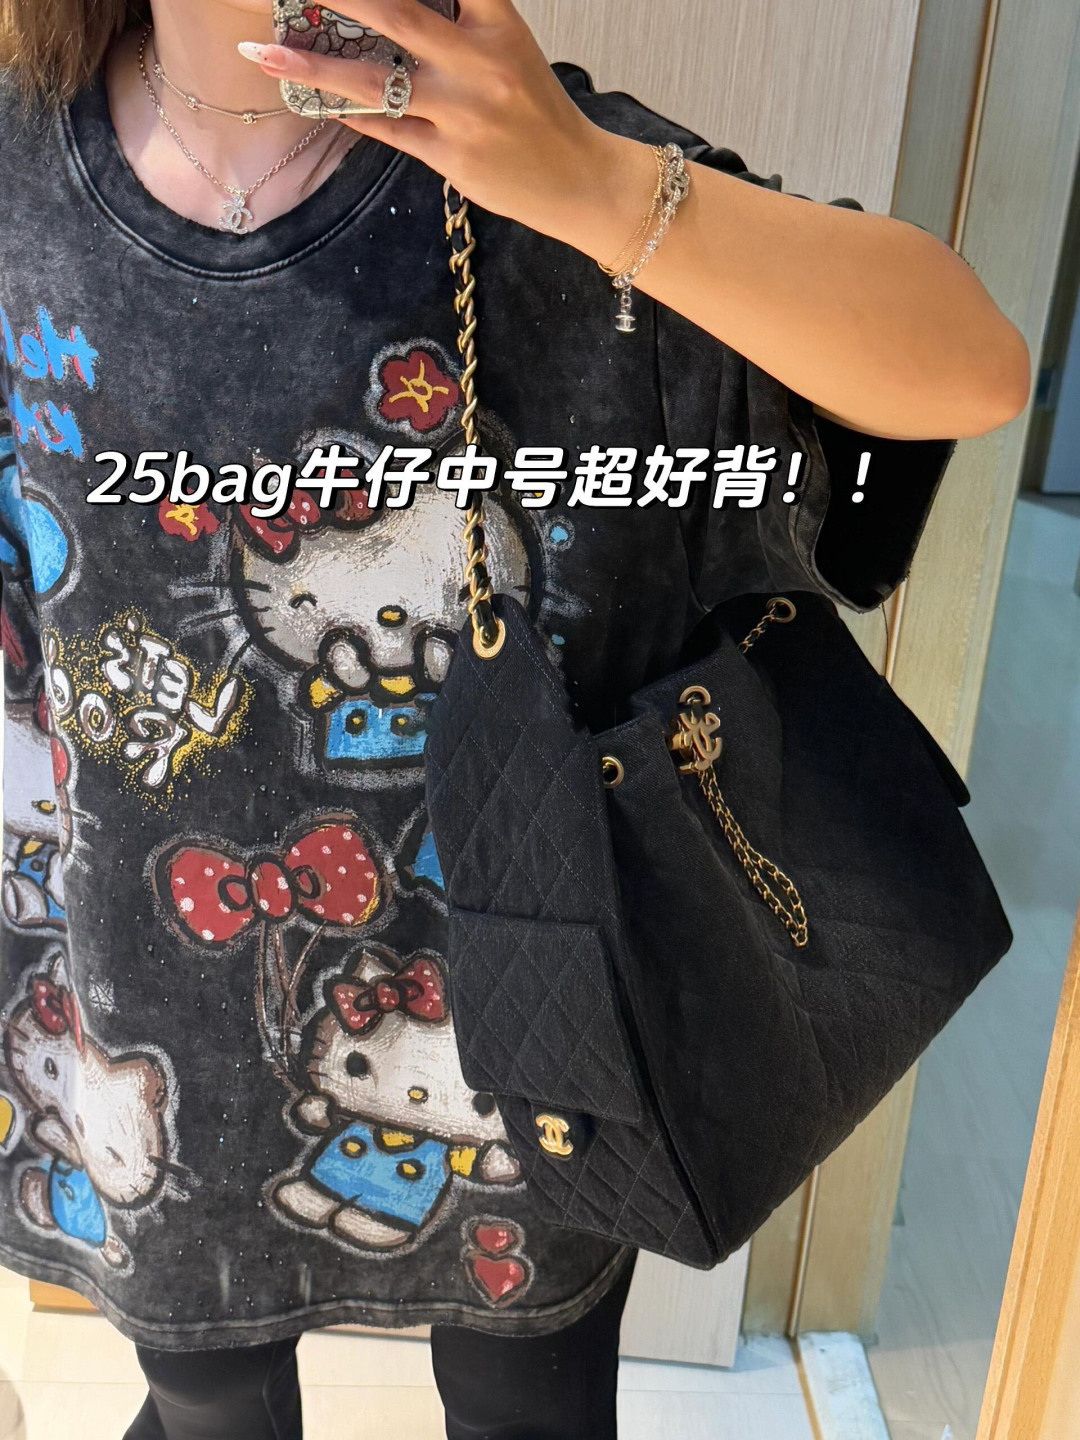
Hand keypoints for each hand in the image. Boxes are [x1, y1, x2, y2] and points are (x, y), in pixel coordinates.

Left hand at [239, 0, 654, 263]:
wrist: (580, 180)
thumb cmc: (537, 111)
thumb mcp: (508, 49)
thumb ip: (458, 22)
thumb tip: (385, 14)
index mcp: (497, 23)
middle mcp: (479, 63)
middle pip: (395, 14)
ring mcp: (463, 114)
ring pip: (376, 82)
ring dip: (313, 66)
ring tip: (264, 53)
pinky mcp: (451, 157)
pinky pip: (387, 131)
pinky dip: (349, 113)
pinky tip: (315, 100)